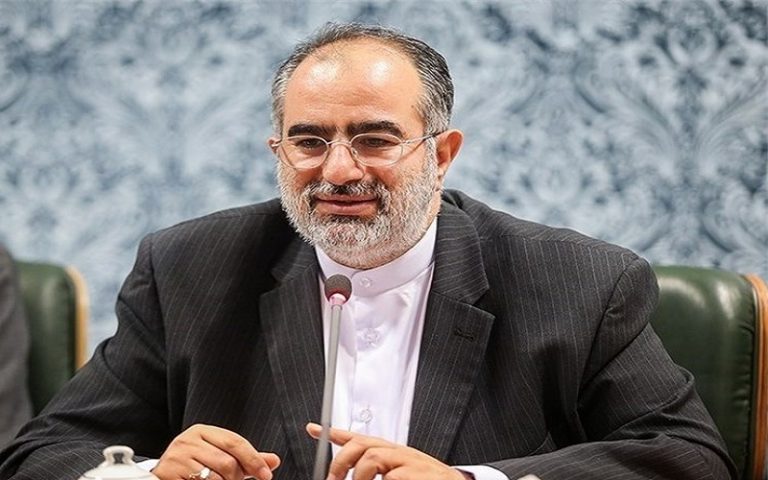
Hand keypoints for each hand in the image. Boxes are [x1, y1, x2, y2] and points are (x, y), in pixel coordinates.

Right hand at [153, 424, 280, 479]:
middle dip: (237, 478)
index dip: (254, 460)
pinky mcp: (168, 473)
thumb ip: (246, 458)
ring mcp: (176, 457)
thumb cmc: (195, 466)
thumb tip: (274, 461)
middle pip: (227, 462)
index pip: (235, 442)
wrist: (162, 476)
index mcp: (202, 431)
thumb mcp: (220, 456)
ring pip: (214, 478)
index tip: (267, 476)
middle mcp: (187, 440)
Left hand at [306, 422, 466, 479]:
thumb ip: (378, 472)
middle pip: (363, 445)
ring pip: (374, 457)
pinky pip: (393, 477)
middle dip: (342, 461)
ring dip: (361, 476)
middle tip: (333, 479)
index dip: (335, 433)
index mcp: (393, 453)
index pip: (360, 438)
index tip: (313, 429)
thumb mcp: (399, 473)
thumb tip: (353, 472)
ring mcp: (411, 463)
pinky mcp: (420, 475)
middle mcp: (401, 454)